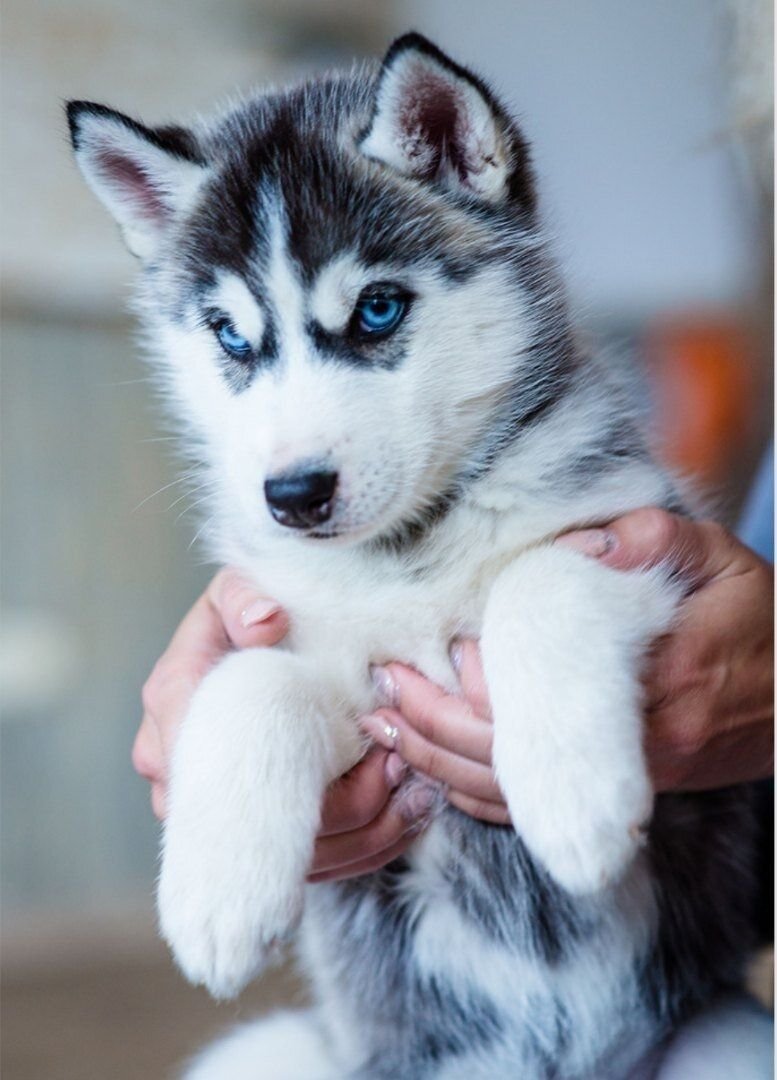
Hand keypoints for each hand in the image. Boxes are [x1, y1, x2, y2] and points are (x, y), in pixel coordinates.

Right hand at [133, 570, 418, 878]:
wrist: (235, 643)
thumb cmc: (240, 615)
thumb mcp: (236, 588)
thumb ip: (243, 598)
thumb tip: (265, 623)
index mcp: (174, 702)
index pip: (220, 763)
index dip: (298, 766)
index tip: (366, 740)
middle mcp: (179, 770)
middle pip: (262, 826)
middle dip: (345, 802)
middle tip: (398, 765)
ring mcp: (208, 813)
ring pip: (293, 860)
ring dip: (363, 832)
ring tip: (411, 790)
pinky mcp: (246, 835)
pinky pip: (309, 866)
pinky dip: (362, 848)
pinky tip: (404, 818)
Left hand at [361, 509, 772, 818]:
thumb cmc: (756, 622)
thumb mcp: (721, 561)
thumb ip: (657, 540)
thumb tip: (582, 544)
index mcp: (664, 682)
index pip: (550, 699)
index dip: (481, 684)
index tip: (429, 652)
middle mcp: (640, 748)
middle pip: (514, 757)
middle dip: (437, 726)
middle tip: (381, 690)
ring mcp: (630, 783)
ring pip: (517, 795)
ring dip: (442, 765)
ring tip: (386, 730)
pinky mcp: (623, 796)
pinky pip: (538, 812)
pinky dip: (478, 796)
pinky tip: (432, 772)